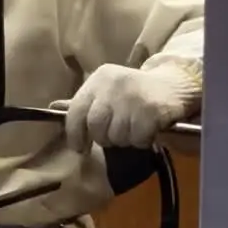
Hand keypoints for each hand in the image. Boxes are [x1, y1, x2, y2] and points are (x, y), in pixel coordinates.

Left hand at [63, 63, 196, 152]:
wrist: (174, 85)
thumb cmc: (133, 92)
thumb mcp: (106, 92)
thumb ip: (82, 103)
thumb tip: (53, 108)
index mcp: (98, 79)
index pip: (75, 111)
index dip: (75, 134)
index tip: (79, 148)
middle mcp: (112, 84)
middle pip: (96, 127)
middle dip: (104, 138)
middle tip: (116, 135)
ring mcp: (132, 96)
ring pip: (116, 136)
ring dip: (125, 139)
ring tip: (134, 129)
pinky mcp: (151, 109)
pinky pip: (137, 139)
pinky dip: (141, 141)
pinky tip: (148, 131)